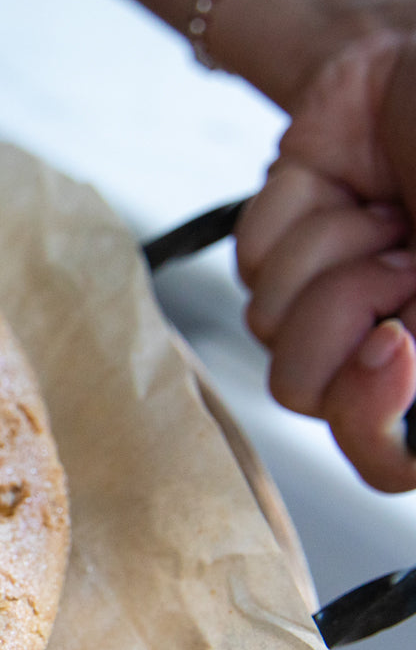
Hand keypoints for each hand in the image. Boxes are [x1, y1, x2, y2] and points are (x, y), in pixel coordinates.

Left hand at [236, 31, 415, 491]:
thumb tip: (392, 369)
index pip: (386, 462)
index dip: (372, 419)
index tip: (392, 343)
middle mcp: (379, 346)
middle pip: (304, 395)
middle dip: (346, 309)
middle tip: (403, 252)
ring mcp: (321, 301)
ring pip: (267, 328)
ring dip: (332, 251)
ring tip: (384, 213)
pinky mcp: (276, 251)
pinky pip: (250, 262)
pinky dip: (299, 213)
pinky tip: (347, 187)